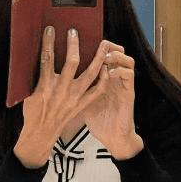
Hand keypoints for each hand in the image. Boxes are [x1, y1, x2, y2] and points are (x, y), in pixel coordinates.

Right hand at [13, 25, 125, 167]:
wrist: (41, 134)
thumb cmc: (33, 112)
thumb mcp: (28, 93)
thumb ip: (34, 75)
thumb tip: (35, 54)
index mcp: (44, 87)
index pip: (47, 59)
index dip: (49, 42)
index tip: (50, 29)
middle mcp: (61, 91)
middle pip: (71, 63)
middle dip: (74, 45)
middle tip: (74, 32)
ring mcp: (74, 98)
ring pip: (90, 74)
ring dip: (97, 58)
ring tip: (102, 44)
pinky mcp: (82, 105)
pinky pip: (97, 91)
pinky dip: (103, 79)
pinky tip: (106, 68)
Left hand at [79, 44, 143, 158]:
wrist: (114, 139)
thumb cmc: (98, 124)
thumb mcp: (82, 104)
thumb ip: (73, 92)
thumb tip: (52, 84)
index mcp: (104, 81)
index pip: (102, 59)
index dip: (97, 48)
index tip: (84, 41)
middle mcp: (115, 80)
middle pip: (115, 54)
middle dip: (107, 45)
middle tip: (98, 41)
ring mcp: (122, 85)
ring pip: (126, 60)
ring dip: (116, 55)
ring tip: (105, 55)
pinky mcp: (128, 93)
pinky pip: (128, 75)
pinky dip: (120, 70)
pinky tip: (110, 72)